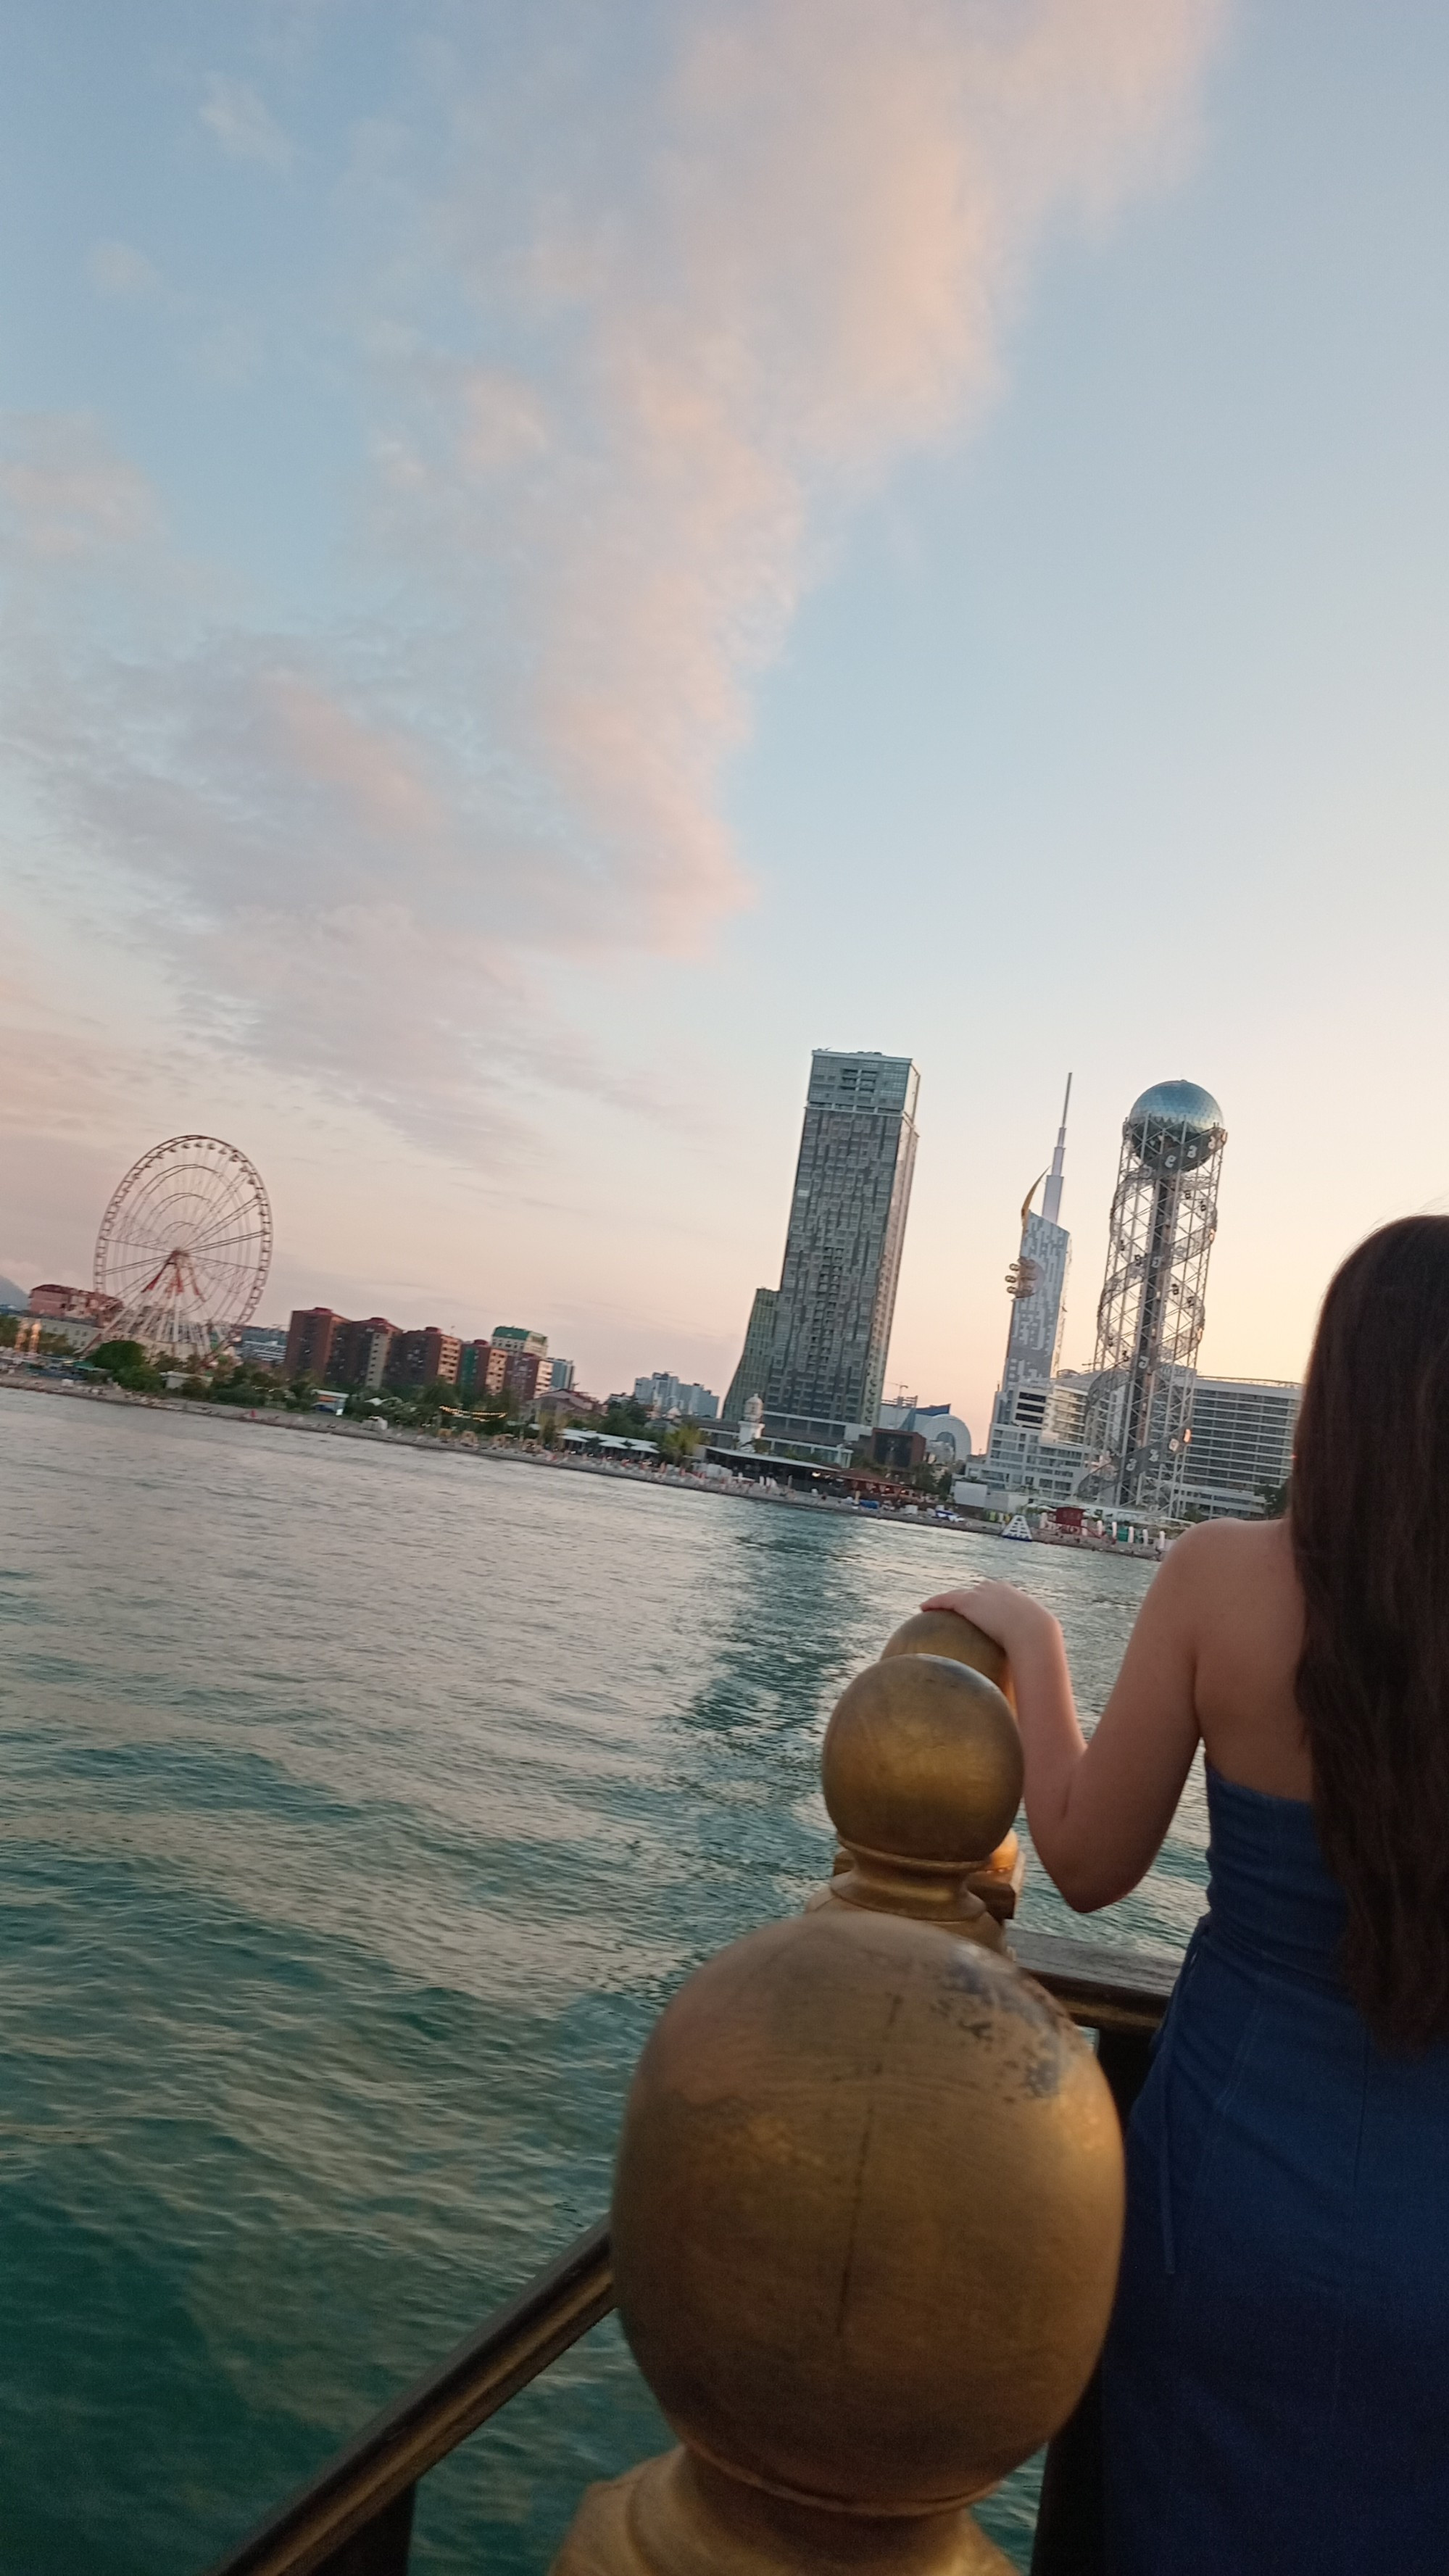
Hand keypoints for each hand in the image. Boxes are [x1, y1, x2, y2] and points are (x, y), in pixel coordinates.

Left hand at [921, 1581, 1060, 1655]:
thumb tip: (1034, 1669)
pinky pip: (946, 1600)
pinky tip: (923, 1608)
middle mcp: (996, 1589)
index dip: (987, 1601)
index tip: (981, 1609)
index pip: (996, 1594)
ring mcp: (981, 1594)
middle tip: (958, 1607)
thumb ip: (1031, 1651)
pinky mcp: (968, 1602)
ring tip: (933, 1606)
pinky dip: (934, 1603)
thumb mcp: (1037, 1643)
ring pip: (958, 1594)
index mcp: (1013, 1596)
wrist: (1034, 1632)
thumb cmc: (1039, 1642)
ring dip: (946, 1600)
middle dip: (965, 1597)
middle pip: (975, 1591)